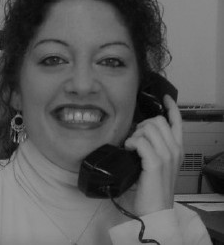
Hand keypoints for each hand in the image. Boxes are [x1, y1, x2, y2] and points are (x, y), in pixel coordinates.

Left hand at [122, 94, 182, 216]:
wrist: (156, 208)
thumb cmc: (154, 185)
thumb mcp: (159, 162)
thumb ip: (156, 146)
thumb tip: (141, 131)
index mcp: (177, 148)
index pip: (177, 121)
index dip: (171, 107)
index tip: (165, 97)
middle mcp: (175, 149)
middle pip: (158, 120)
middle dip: (143, 125)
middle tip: (135, 137)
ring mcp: (166, 155)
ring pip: (148, 128)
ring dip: (135, 134)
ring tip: (131, 146)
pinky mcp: (155, 163)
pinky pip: (141, 141)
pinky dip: (132, 143)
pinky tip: (129, 149)